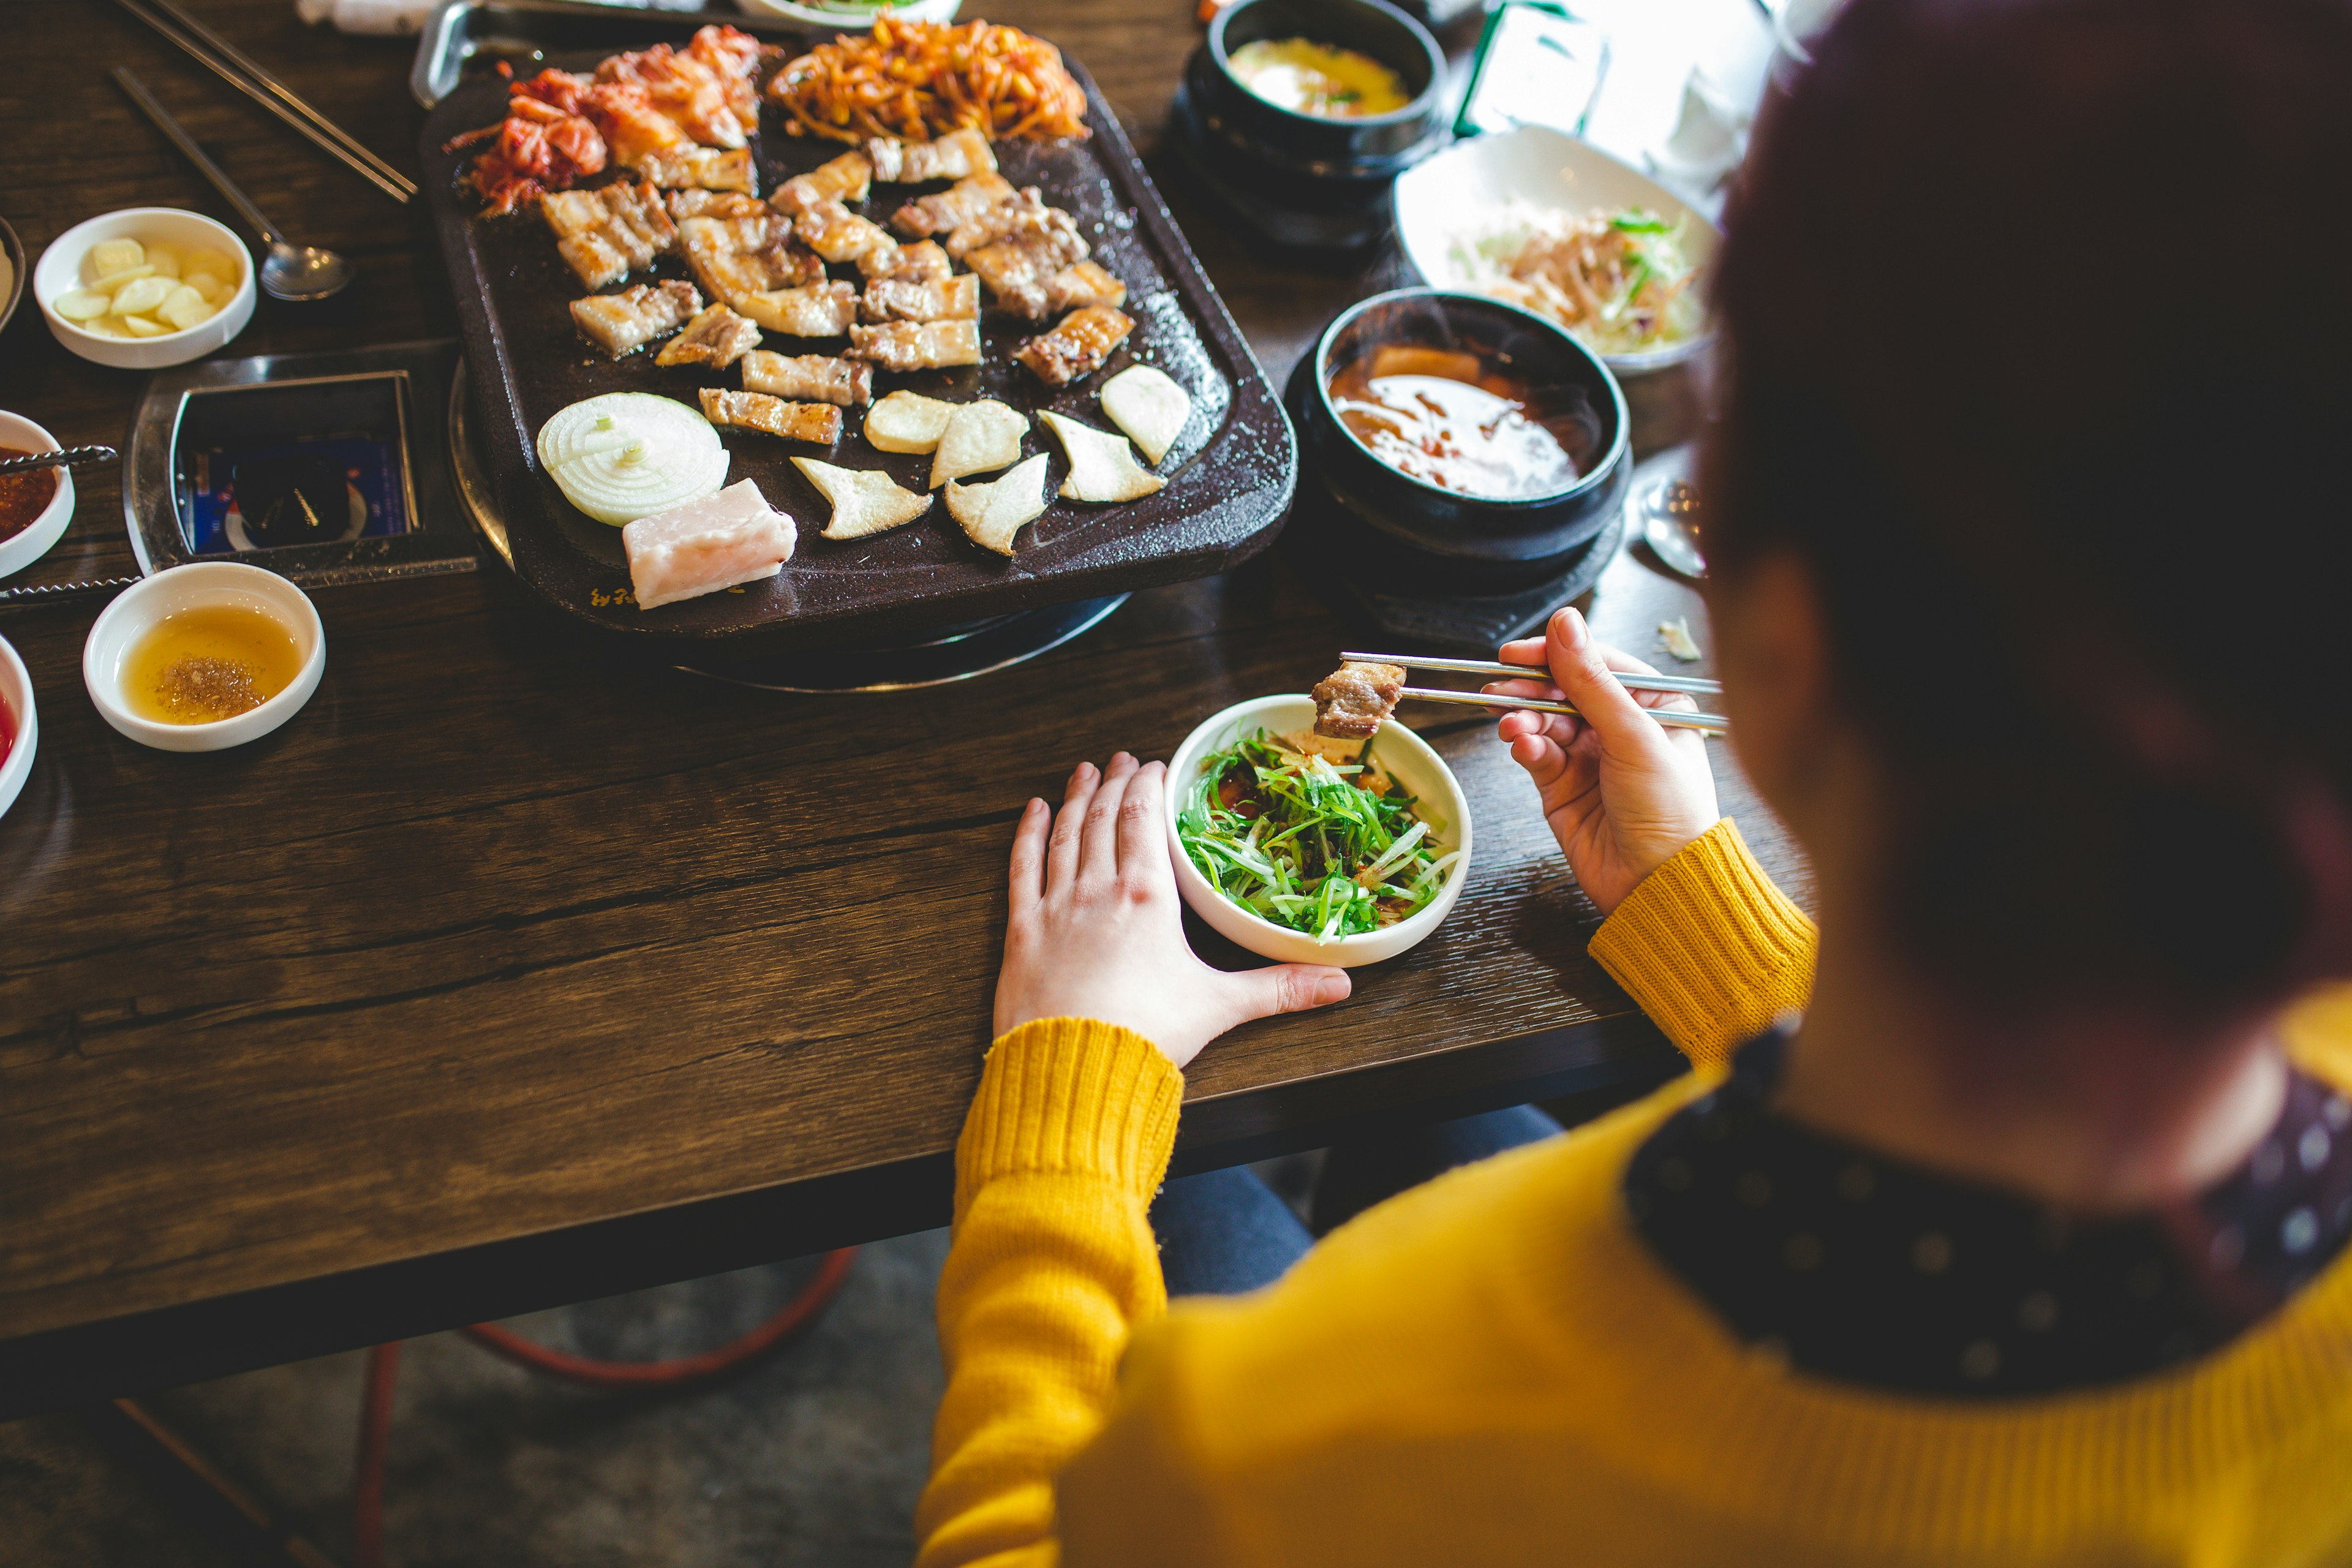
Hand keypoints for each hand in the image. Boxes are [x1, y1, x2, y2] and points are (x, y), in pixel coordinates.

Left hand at [994, 753, 1351, 1067]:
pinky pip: (1023, 868)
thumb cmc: (1148, 1032)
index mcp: (1147, 897)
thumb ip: (1279, 989)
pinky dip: (1028, 835)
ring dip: (1075, 799)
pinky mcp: (1022, 932)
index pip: (1143, 821)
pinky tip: (1032, 812)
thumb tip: (1340, 984)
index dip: (1147, 788)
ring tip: (1082, 773)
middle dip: (1113, 784)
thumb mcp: (1219, 1006)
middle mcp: (1099, 890)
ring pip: (1065, 836)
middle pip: (1104, 819)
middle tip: (1119, 760)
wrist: (1075, 1068)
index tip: (1152, 768)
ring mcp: (1056, 908)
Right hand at [1490, 607, 1720, 914]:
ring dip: (1524, 719)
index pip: (1599, 663)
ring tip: (1511, 726)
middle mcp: (1622, 727)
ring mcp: (1591, 757)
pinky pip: (1537, 754)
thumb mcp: (1633, 736)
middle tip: (1501, 688)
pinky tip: (1522, 746)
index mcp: (1655, 705)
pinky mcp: (1563, 787)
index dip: (1557, 653)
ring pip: (1544, 721)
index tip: (1519, 652)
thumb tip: (1565, 624)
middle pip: (1564, 689)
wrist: (1657, 885)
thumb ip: (1592, 681)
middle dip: (1531, 689)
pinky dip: (1525, 747)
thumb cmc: (1670, 813)